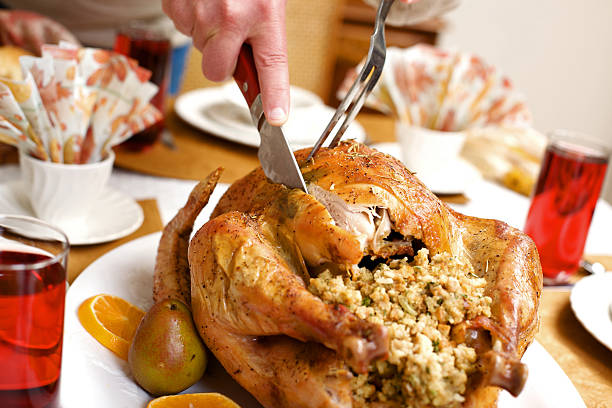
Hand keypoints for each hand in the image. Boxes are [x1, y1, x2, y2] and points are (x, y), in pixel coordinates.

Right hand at [163, 0, 288, 125]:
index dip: (274, 96)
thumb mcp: (269, 0)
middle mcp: (232, 15)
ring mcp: (200, 10)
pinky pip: (181, 28)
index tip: (275, 118)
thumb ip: (264, 35)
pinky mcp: (177, 3)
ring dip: (207, 35)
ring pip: (199, 49)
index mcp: (264, 13)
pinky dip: (190, 17)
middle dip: (222, 62)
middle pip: (218, 71)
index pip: (272, 65)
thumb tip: (259, 72)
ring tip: (217, 5)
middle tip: (231, 38)